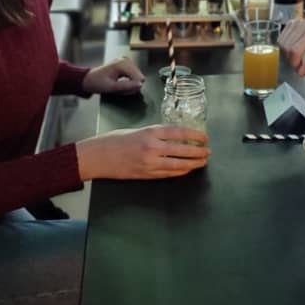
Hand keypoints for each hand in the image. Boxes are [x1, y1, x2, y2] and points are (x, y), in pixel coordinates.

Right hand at [76, 125, 209, 179]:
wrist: (96, 156)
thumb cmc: (114, 139)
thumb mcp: (137, 130)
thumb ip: (155, 133)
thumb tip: (174, 136)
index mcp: (150, 132)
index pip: (179, 133)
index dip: (195, 136)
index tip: (205, 137)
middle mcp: (152, 147)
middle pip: (182, 150)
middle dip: (198, 152)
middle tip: (208, 152)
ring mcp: (149, 163)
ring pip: (177, 165)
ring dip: (192, 164)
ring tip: (202, 162)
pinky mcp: (145, 175)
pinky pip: (167, 174)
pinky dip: (180, 172)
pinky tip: (187, 170)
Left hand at [82, 56, 144, 94]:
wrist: (88, 79)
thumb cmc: (97, 83)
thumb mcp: (111, 87)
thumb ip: (127, 86)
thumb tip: (140, 85)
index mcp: (121, 64)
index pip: (138, 77)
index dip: (133, 87)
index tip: (124, 92)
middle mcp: (125, 59)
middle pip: (138, 76)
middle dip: (131, 85)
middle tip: (121, 90)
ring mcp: (125, 60)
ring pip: (137, 75)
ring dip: (130, 84)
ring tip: (120, 87)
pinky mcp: (125, 62)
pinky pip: (133, 74)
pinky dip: (129, 80)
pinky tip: (122, 83)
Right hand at [278, 19, 304, 76]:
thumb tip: (300, 72)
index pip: (295, 50)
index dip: (295, 62)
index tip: (299, 67)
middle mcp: (302, 25)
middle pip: (287, 47)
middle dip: (291, 59)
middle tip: (299, 63)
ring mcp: (295, 23)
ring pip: (281, 43)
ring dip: (287, 54)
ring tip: (297, 56)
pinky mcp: (290, 24)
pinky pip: (280, 39)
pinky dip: (284, 47)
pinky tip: (293, 49)